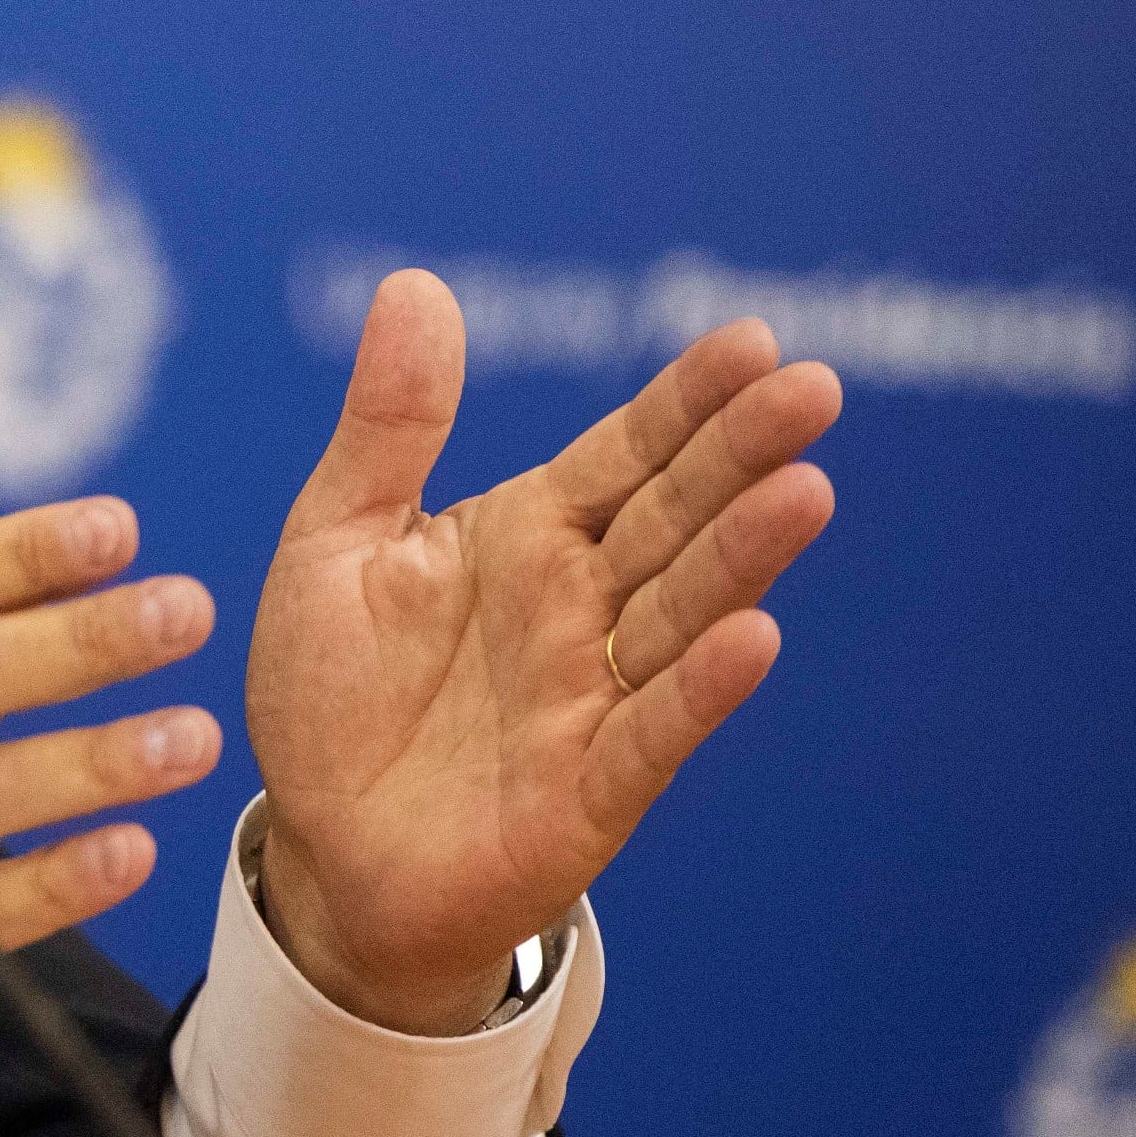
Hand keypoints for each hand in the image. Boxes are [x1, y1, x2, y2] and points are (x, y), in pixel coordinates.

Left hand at [247, 271, 838, 1034]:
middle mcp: (578, 605)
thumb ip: (387, 426)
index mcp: (527, 534)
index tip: (756, 340)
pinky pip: (650, 730)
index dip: (687, 402)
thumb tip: (415, 284)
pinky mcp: (589, 789)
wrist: (321, 852)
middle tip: (813, 388)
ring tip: (806, 491)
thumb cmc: (333, 692)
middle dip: (741, 455)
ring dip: (740, 557)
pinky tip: (753, 637)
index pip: (626, 453)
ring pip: (680, 612)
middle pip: (674, 517)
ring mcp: (592, 695)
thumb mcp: (335, 539)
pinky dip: (698, 688)